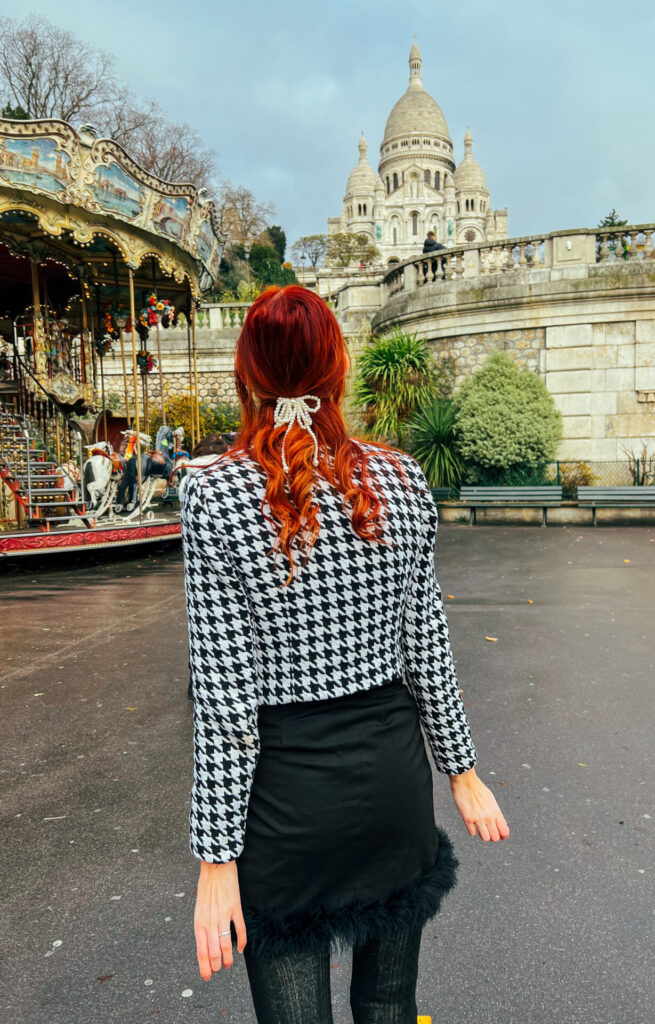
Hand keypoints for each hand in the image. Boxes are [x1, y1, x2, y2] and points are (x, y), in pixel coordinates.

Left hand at [194, 860, 246, 980]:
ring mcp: (223, 915)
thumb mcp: (199, 908)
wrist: (215, 867)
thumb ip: (202, 925)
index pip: (201, 951)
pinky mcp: (235, 908)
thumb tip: (205, 942)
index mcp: (199, 922)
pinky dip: (241, 942)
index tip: (207, 976)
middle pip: (214, 952)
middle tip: (218, 970)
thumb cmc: (206, 886)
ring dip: (227, 958)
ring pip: (226, 944)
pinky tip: (240, 949)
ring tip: (228, 964)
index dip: (204, 967)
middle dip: (216, 965)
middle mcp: (210, 921)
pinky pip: (240, 930)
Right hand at [449, 767, 509, 841]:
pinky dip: (472, 830)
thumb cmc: (477, 788)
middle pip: (495, 838)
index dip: (503, 835)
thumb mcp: (490, 799)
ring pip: (485, 838)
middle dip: (492, 836)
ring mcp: (478, 818)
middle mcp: (488, 816)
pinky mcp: (467, 819)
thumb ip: (495, 812)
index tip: (500, 835)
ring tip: (480, 828)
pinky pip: (472, 833)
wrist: (465, 780)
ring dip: (482, 834)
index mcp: (496, 811)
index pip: (504, 831)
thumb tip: (497, 823)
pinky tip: (471, 823)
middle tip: (489, 831)